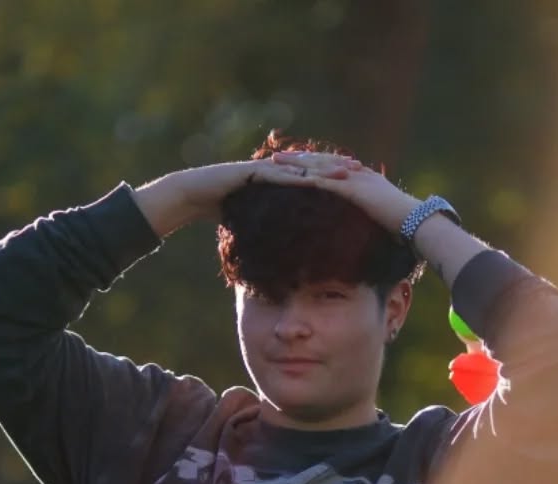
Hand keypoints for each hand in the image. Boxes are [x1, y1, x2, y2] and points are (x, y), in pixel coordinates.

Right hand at [133, 154, 359, 236]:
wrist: (194, 194)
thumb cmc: (222, 207)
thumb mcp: (255, 217)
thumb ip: (273, 223)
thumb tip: (288, 243)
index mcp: (279, 178)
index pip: (313, 176)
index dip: (335, 177)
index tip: (359, 181)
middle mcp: (275, 169)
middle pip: (312, 166)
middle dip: (337, 167)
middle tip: (364, 169)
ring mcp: (264, 168)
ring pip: (299, 167)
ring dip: (323, 169)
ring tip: (346, 171)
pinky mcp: (252, 172)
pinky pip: (279, 175)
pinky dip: (297, 177)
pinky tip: (314, 179)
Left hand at [270, 150, 418, 232]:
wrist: (417, 222)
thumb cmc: (406, 225)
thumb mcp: (385, 215)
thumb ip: (373, 213)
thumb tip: (367, 222)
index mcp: (365, 178)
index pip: (334, 165)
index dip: (314, 163)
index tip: (296, 161)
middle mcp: (358, 173)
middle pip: (322, 161)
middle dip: (299, 158)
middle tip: (276, 156)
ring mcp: (355, 179)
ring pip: (319, 167)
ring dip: (296, 164)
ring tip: (275, 162)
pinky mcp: (353, 190)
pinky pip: (324, 181)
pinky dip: (306, 178)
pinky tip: (290, 178)